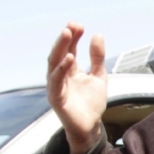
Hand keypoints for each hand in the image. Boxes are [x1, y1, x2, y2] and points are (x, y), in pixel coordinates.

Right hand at [47, 22, 106, 153]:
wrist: (90, 127)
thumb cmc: (91, 103)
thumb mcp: (99, 77)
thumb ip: (97, 58)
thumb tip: (97, 35)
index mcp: (70, 69)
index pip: (69, 48)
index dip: (73, 36)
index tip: (80, 25)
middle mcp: (60, 75)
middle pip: (59, 52)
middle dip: (64, 38)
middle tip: (71, 26)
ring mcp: (56, 86)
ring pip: (54, 63)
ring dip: (60, 48)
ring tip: (67, 34)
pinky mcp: (56, 98)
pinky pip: (56, 81)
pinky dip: (61, 69)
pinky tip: (70, 58)